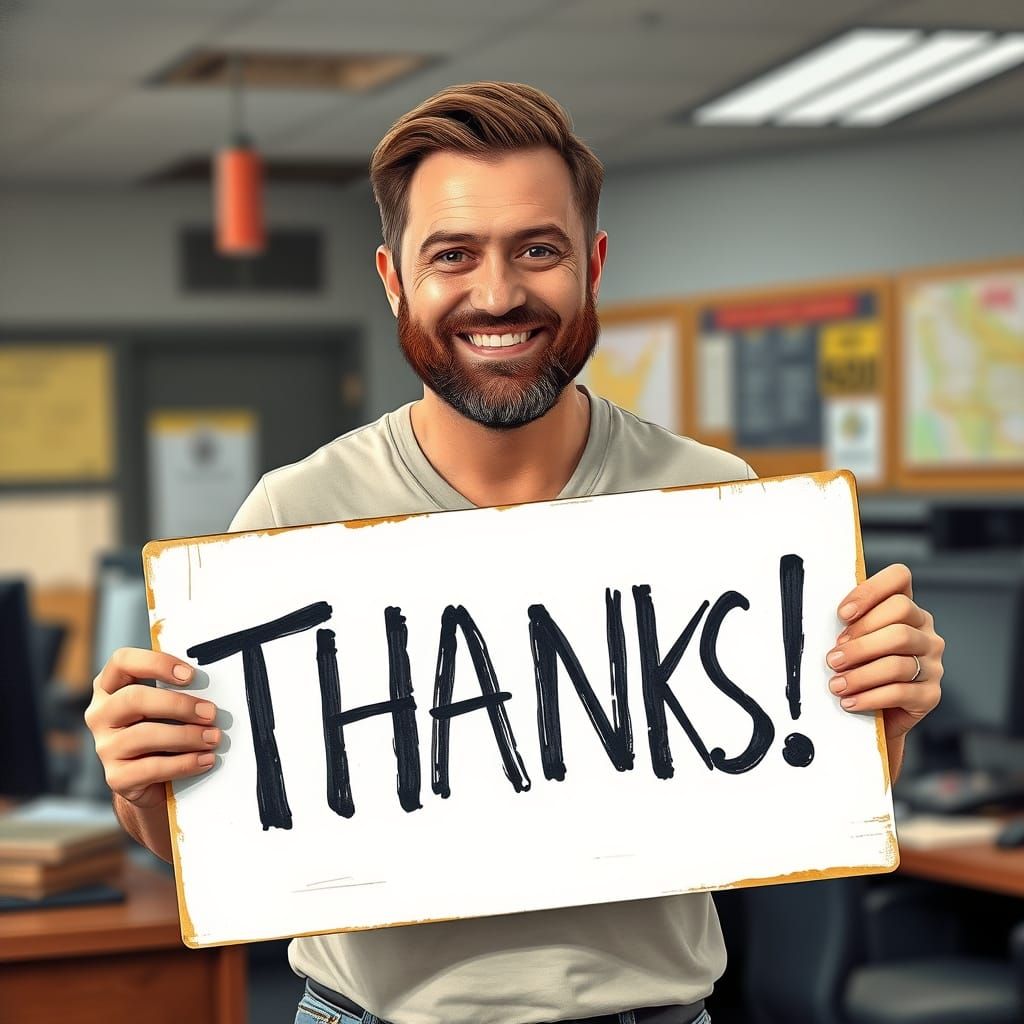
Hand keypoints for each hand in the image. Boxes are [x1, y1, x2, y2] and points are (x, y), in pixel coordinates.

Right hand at [84, 648, 220, 808]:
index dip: (156, 663)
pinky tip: (205, 760)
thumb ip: (177, 689)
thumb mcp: (166, 706)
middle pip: (134, 698)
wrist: (153, 782)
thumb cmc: (165, 731)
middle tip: (210, 712)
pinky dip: (184, 763)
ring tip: (213, 738)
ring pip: (144, 735)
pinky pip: (152, 768)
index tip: (191, 675)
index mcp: (110, 687)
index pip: (122, 662)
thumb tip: (211, 682)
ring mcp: (105, 747)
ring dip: (186, 735)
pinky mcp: (116, 777)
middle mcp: (101, 715)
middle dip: (178, 704)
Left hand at [826, 564, 942, 751]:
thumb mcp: (852, 642)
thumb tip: (818, 619)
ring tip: (836, 684)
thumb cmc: (859, 670)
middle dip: (859, 640)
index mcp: (907, 610)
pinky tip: (849, 701)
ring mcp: (932, 663)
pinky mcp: (930, 694)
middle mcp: (925, 633)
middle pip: (899, 619)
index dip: (869, 591)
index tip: (842, 615)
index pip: (900, 578)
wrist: (876, 716)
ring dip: (859, 674)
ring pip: (898, 660)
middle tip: (833, 659)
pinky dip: (869, 697)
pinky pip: (900, 691)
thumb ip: (847, 625)